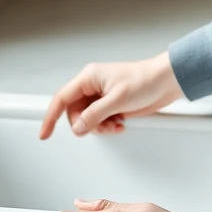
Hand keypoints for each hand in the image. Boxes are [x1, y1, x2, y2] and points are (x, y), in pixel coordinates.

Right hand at [40, 52, 183, 138]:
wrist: (167, 82)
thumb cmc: (145, 80)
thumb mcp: (117, 99)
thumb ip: (95, 115)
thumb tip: (78, 127)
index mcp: (89, 78)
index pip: (62, 99)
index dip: (51, 117)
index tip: (44, 134)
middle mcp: (93, 86)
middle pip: (75, 113)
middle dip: (86, 124)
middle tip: (100, 127)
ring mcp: (103, 96)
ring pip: (88, 119)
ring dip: (100, 127)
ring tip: (115, 125)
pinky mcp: (113, 105)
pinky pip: (101, 121)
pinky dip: (108, 126)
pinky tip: (120, 123)